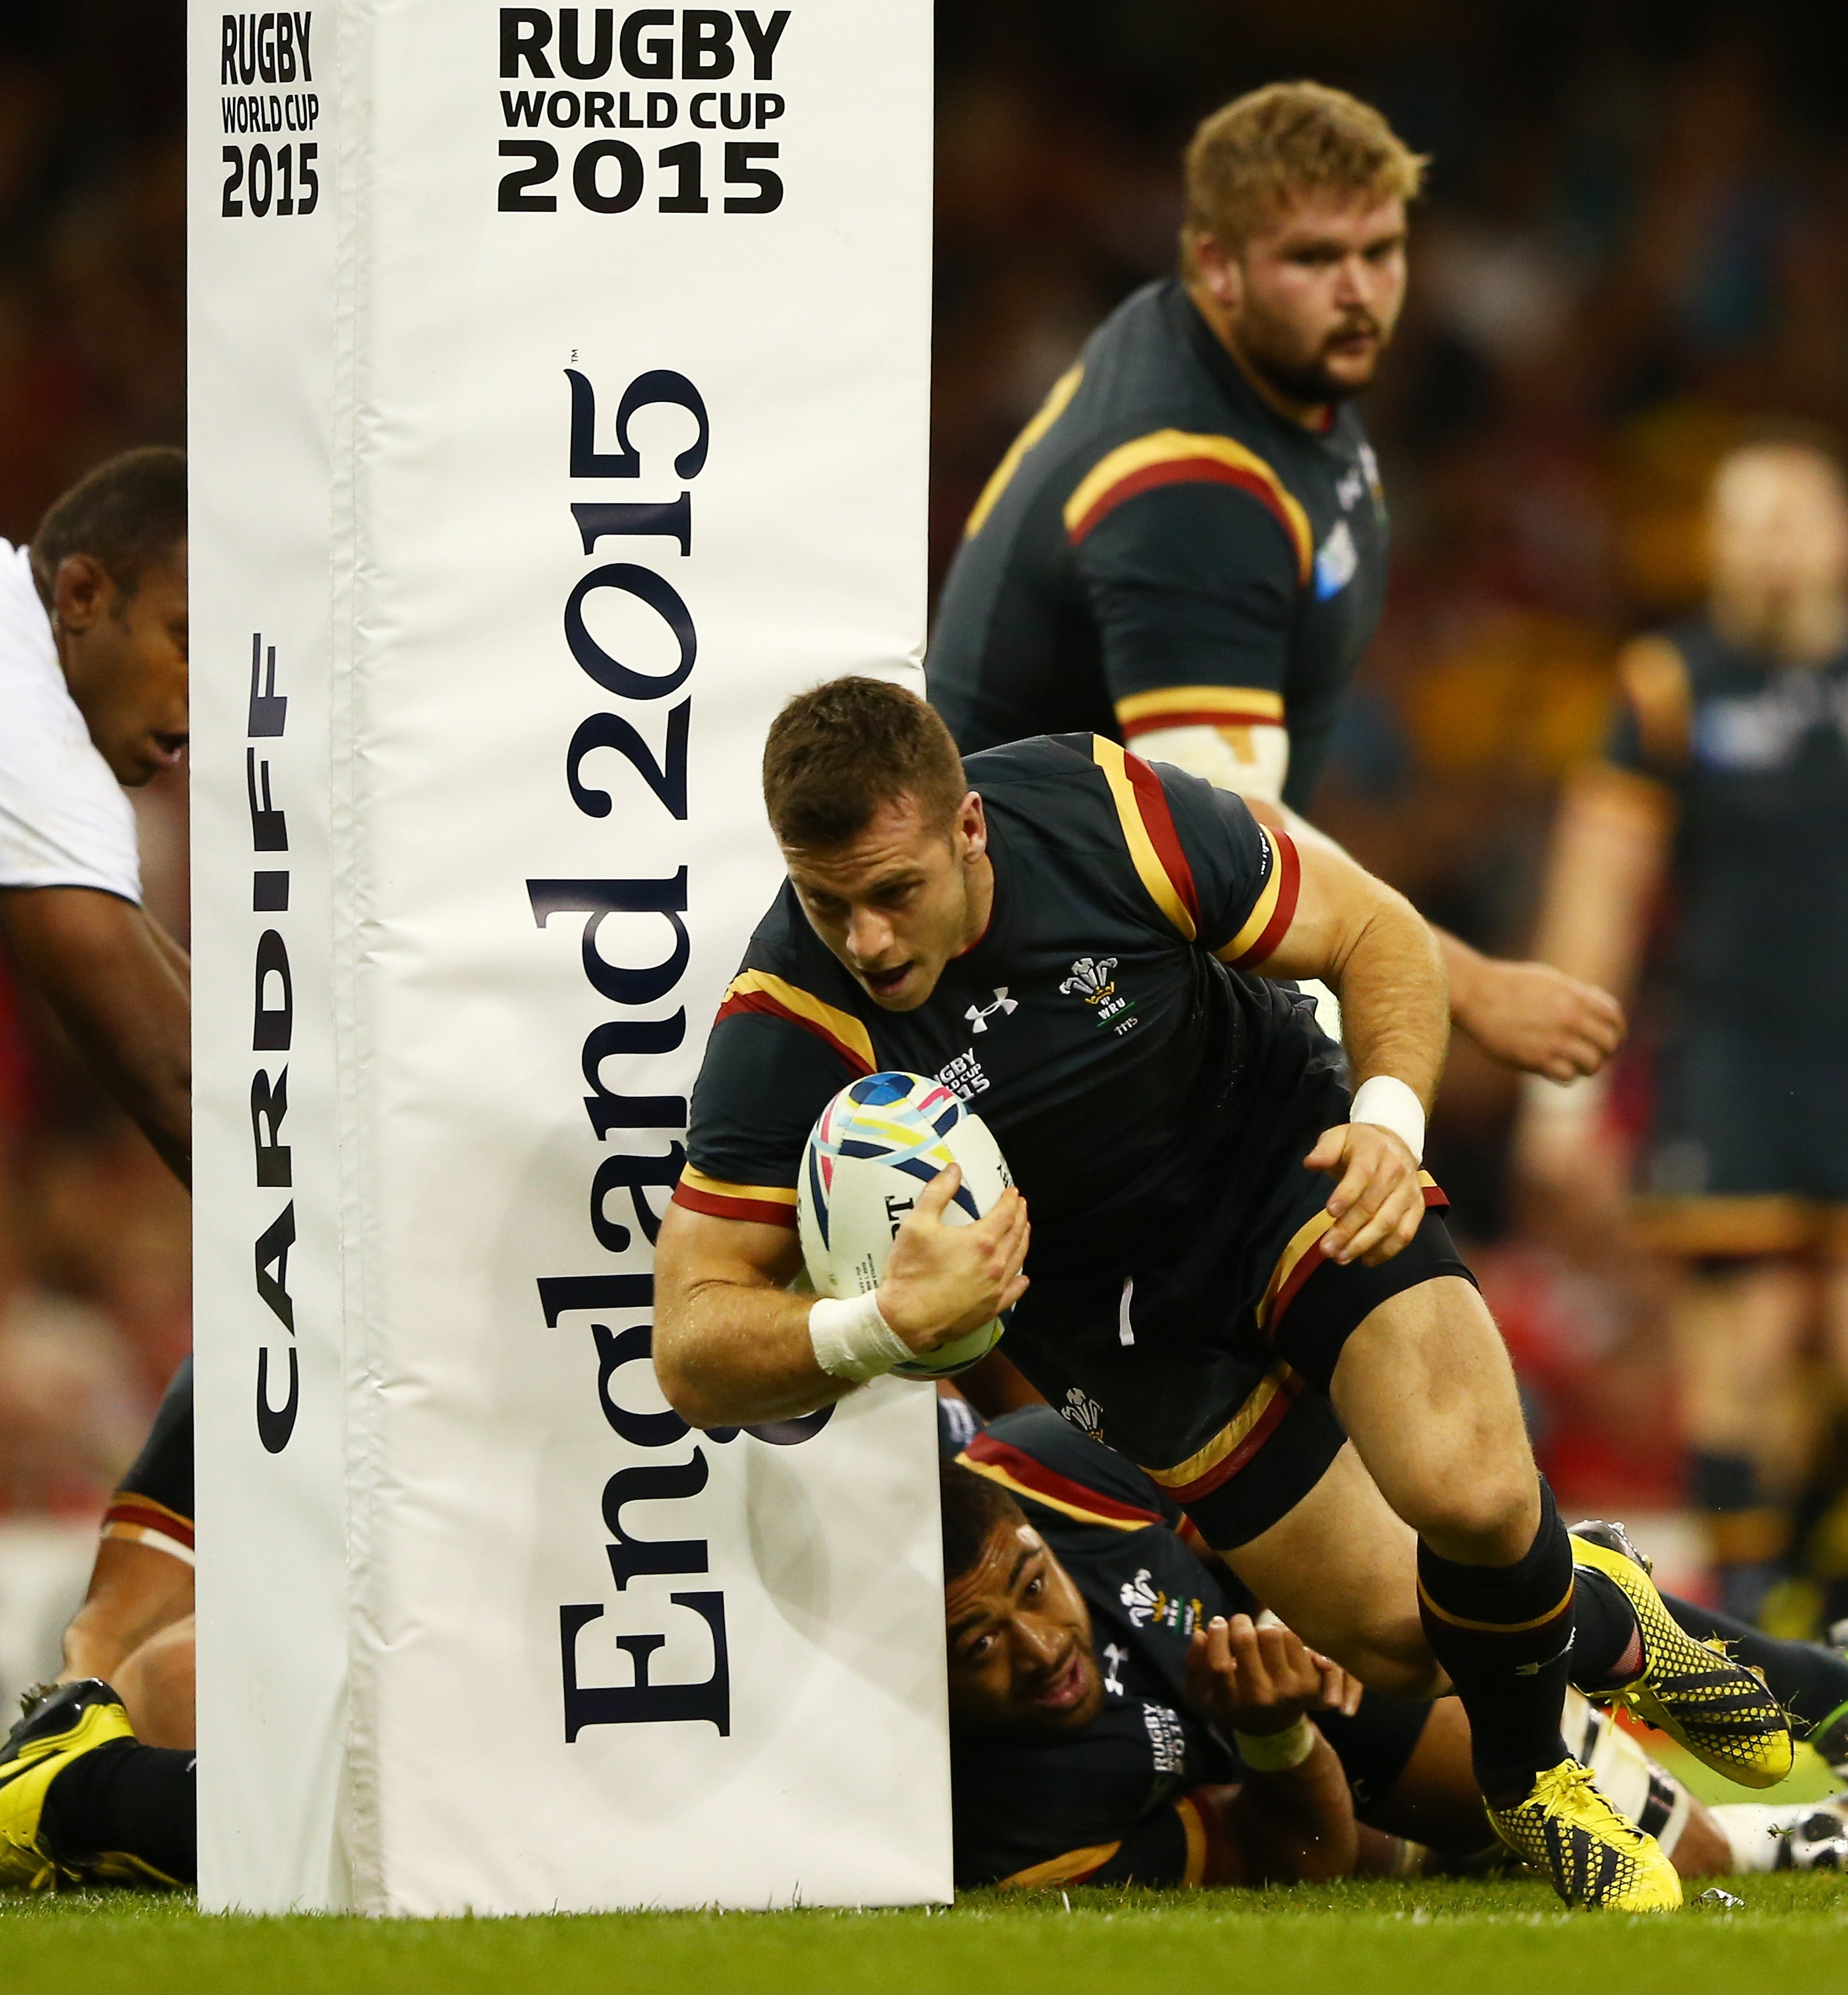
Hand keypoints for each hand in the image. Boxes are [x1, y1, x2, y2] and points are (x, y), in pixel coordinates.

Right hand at [877, 1165, 1029, 1353]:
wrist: (906, 1319)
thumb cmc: (911, 1271)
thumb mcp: (918, 1224)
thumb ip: (938, 1192)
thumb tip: (954, 1169)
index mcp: (981, 1241)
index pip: (1005, 1214)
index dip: (1010, 1200)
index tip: (1012, 1192)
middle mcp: (995, 1264)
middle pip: (1016, 1235)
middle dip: (1020, 1217)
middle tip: (1020, 1207)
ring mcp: (995, 1289)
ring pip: (1018, 1260)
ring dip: (1023, 1242)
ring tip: (1023, 1231)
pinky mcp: (990, 1309)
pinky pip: (1013, 1292)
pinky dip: (1020, 1280)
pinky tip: (1023, 1276)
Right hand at [1185, 1613, 1331, 1736]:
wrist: (1274, 1728)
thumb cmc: (1234, 1703)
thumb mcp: (1204, 1694)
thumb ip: (1194, 1665)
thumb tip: (1200, 1634)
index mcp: (1230, 1704)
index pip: (1219, 1664)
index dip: (1216, 1636)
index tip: (1217, 1622)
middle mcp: (1259, 1698)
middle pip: (1246, 1641)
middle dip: (1239, 1622)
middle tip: (1238, 1623)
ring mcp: (1287, 1690)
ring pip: (1271, 1634)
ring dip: (1261, 1628)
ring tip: (1258, 1636)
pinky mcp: (1308, 1682)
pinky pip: (1292, 1638)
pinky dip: (1281, 1632)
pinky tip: (1275, 1642)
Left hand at [1304, 1121, 1422, 1265]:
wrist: (1394, 1142)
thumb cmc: (1359, 1144)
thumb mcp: (1338, 1136)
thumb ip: (1324, 1149)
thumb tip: (1311, 1163)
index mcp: (1375, 1150)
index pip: (1362, 1175)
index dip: (1346, 1195)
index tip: (1328, 1213)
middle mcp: (1397, 1171)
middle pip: (1373, 1205)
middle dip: (1348, 1230)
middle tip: (1327, 1249)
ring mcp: (1410, 1191)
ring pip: (1390, 1223)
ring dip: (1365, 1244)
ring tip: (1341, 1258)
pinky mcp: (1418, 1207)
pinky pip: (1406, 1233)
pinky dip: (1388, 1250)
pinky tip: (1367, 1260)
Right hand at [1452, 956, 1624, 1081]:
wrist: (1475, 994)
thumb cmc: (1509, 985)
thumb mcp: (1550, 980)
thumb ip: (1576, 994)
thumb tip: (1599, 1008)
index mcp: (1576, 997)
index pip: (1614, 1019)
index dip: (1616, 1030)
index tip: (1609, 1038)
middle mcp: (1570, 1019)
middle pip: (1609, 1043)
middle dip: (1605, 1051)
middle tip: (1593, 1054)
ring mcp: (1554, 1041)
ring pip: (1592, 1064)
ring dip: (1586, 1066)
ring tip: (1574, 1064)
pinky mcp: (1536, 1059)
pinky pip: (1567, 1077)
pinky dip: (1565, 1074)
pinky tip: (1554, 1068)